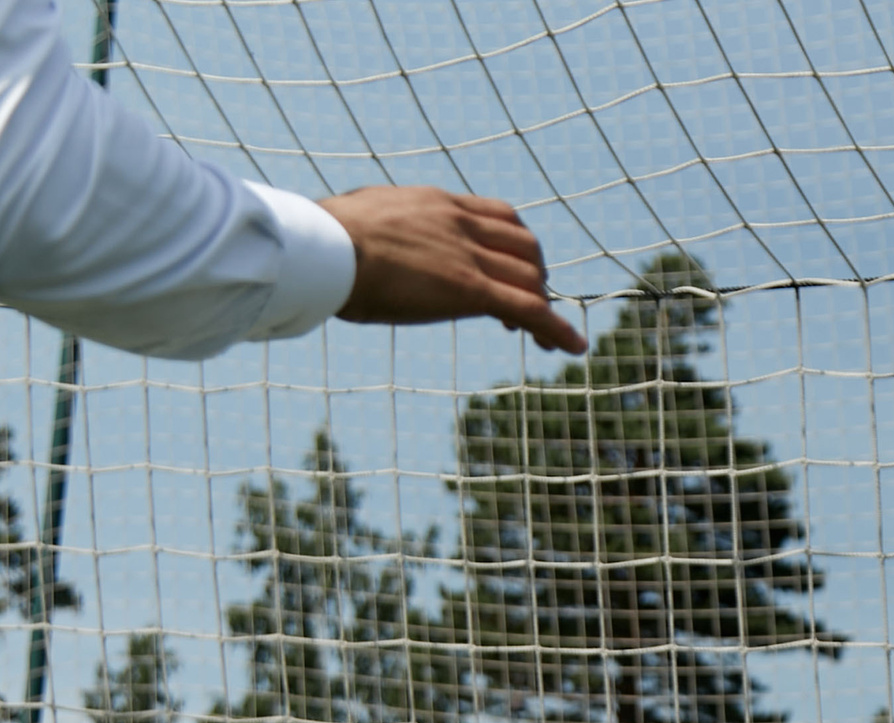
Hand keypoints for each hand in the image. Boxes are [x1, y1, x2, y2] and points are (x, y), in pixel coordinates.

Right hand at [322, 186, 587, 353]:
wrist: (323, 248)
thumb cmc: (321, 240)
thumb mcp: (357, 219)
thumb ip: (373, 225)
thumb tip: (347, 229)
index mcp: (437, 204)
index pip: (497, 216)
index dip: (513, 244)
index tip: (507, 269)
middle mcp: (461, 223)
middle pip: (524, 244)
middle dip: (535, 274)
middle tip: (526, 305)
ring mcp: (468, 255)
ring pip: (531, 277)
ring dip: (543, 305)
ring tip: (547, 335)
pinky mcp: (470, 289)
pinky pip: (530, 309)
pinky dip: (557, 328)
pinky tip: (571, 347)